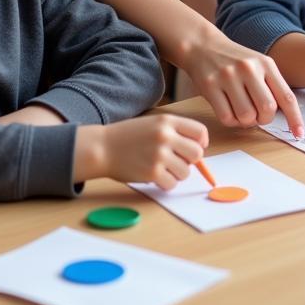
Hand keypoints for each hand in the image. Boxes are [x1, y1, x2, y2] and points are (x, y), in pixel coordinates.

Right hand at [88, 114, 208, 189]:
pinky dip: (166, 184)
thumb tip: (199, 151)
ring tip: (162, 168)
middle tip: (177, 161)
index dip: (201, 143)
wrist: (102, 147)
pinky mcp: (152, 173)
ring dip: (177, 174)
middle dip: (190, 161)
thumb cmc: (129, 136)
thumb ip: (175, 132)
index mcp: (168, 121)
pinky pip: (172, 184)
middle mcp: (165, 136)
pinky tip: (155, 177)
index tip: (196, 148)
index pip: (200, 132)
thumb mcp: (153, 123)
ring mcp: (159, 155)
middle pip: (197, 154)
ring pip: (186, 172)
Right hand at [183, 32, 304, 136]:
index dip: (295, 118)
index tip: (299, 134)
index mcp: (265, 64)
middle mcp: (248, 68)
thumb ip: (271, 86)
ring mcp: (228, 76)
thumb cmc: (235, 61)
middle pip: (267, 109)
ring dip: (246, 122)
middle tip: (257, 115)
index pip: (286, 96)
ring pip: (246, 116)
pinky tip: (229, 111)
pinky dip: (231, 121)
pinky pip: (226, 117)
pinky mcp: (210, 86)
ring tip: (241, 112)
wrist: (203, 46)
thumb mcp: (258, 65)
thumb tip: (285, 116)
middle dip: (264, 119)